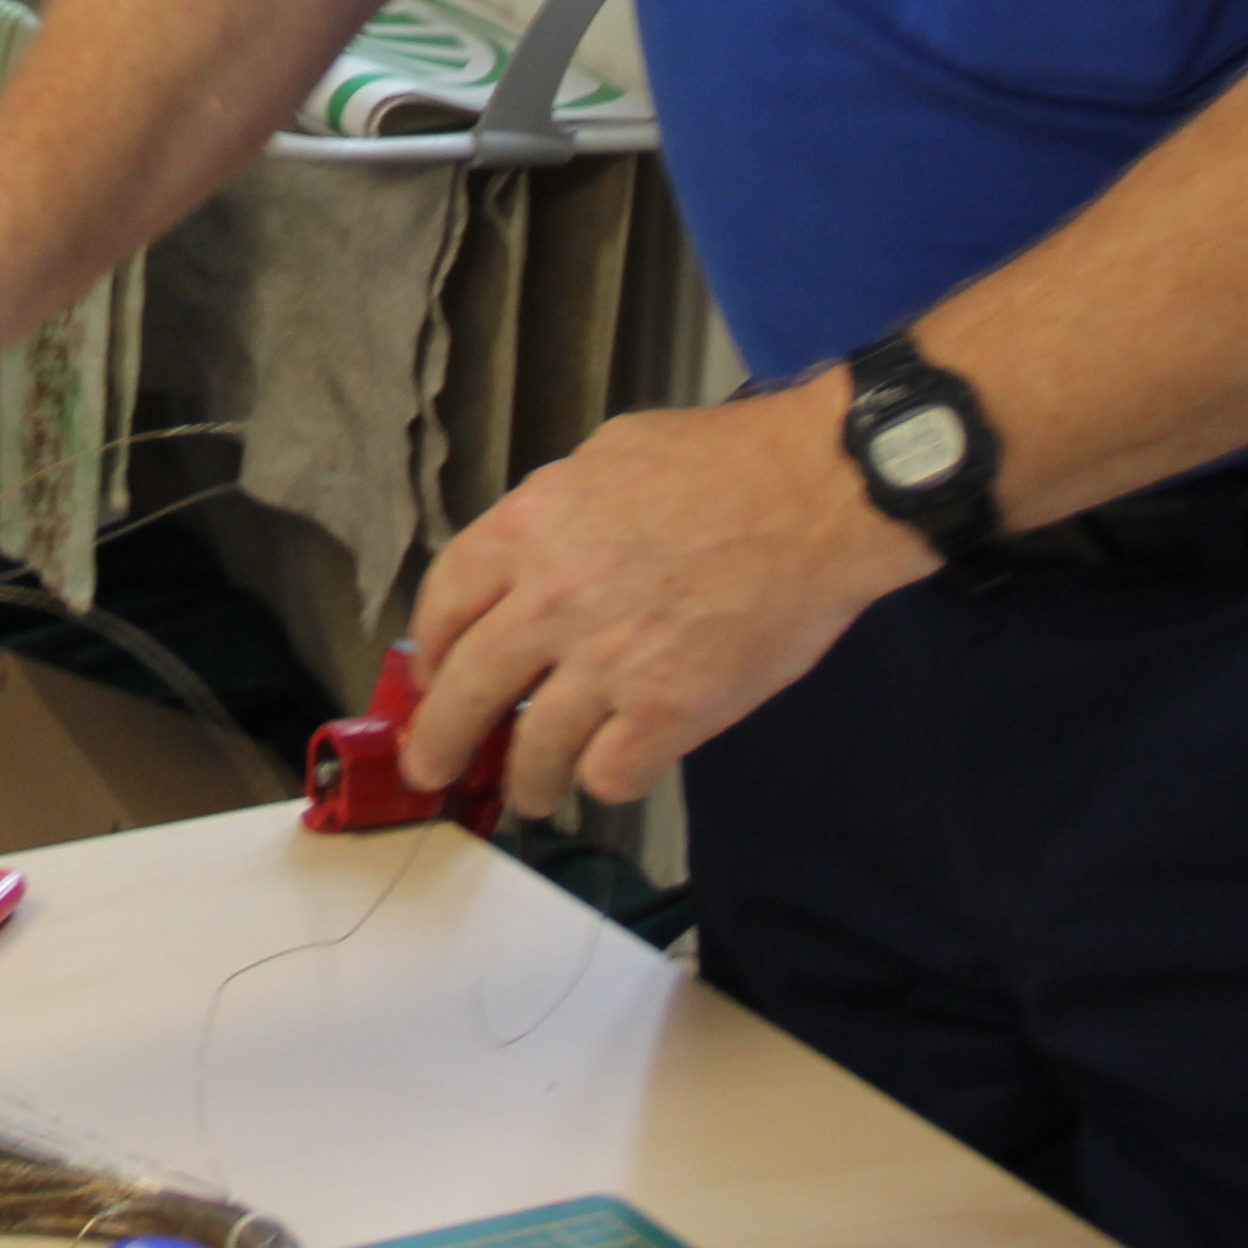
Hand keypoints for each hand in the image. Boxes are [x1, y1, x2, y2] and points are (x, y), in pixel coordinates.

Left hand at [399, 379, 928, 815]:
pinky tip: (619, 766)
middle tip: (433, 768)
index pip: (445, 603)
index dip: (432, 650)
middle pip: (469, 691)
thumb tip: (534, 556)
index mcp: (531, 527)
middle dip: (441, 741)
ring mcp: (608, 662)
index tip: (433, 675)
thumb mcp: (611, 455)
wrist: (815, 496)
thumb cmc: (725, 462)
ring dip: (529, 782)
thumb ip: (558, 512)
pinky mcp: (668, 711)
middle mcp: (553, 600)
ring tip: (534, 792)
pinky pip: (611, 774)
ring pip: (536, 752)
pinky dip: (609, 778)